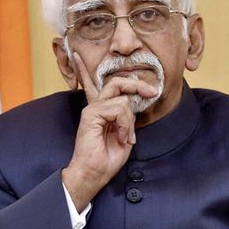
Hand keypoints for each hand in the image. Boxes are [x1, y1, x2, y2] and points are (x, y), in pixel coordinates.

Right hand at [62, 53, 157, 211]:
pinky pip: (118, 109)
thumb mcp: (124, 134)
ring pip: (122, 99)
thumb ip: (126, 118)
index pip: (93, 84)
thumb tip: (131, 105)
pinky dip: (124, 125)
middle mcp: (94, 106)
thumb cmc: (107, 158)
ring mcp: (92, 109)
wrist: (93, 173)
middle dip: (137, 85)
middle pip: (116, 82)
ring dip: (130, 121)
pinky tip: (120, 137)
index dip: (85, 69)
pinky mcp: (91, 115)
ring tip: (125, 137)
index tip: (76, 55)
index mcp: (100, 110)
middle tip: (152, 92)